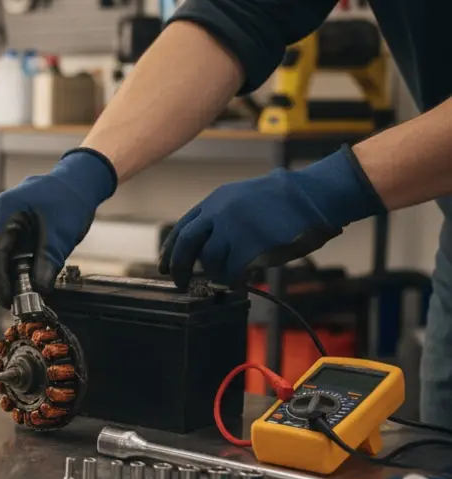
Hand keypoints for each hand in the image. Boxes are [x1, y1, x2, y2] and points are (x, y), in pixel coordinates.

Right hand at [0, 149, 116, 305]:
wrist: (75, 183)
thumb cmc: (69, 201)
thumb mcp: (61, 234)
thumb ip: (48, 262)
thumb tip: (40, 290)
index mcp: (4, 211)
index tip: (7, 299)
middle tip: (5, 302)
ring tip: (10, 295)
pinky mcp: (1, 226)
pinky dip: (0, 267)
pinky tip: (14, 281)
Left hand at [159, 145, 385, 286]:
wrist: (314, 195)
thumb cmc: (285, 200)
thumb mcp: (244, 199)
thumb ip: (222, 218)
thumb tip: (204, 248)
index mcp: (216, 200)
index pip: (183, 227)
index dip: (171, 249)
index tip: (166, 266)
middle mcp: (219, 212)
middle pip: (187, 244)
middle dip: (179, 266)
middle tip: (179, 283)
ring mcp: (233, 228)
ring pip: (211, 260)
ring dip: (217, 272)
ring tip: (230, 273)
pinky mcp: (250, 245)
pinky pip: (232, 271)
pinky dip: (233, 280)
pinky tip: (240, 281)